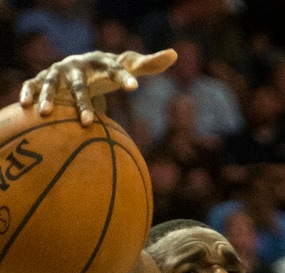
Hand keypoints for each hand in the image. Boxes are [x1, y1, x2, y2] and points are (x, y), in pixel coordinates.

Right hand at [20, 48, 176, 126]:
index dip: (124, 76)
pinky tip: (26, 106)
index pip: (115, 68)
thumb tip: (174, 54)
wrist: (75, 67)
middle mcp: (78, 66)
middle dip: (82, 101)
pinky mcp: (43, 79)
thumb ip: (148, 65)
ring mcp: (59, 72)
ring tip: (47, 114)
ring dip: (51, 97)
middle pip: (81, 83)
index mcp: (100, 63)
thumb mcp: (124, 68)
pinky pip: (34, 84)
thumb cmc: (104, 72)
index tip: (134, 88)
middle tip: (87, 122)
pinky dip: (30, 93)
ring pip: (53, 83)